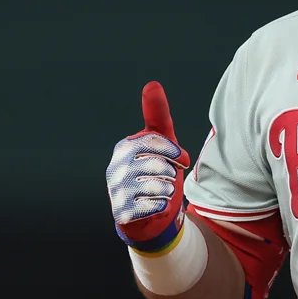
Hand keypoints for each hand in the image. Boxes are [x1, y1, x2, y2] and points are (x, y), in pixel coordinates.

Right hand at [105, 81, 190, 251]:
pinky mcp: (122, 212)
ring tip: (161, 192)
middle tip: (168, 178)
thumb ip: (157, 114)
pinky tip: (156, 206)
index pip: (155, 141)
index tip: (182, 159)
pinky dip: (163, 206)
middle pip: (159, 165)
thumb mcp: (160, 142)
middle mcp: (115, 168)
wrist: (148, 215)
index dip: (174, 152)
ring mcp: (116, 191)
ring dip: (168, 191)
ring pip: (159, 186)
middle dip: (171, 173)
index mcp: (124, 147)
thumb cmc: (156, 172)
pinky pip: (155, 206)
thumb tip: (152, 84)